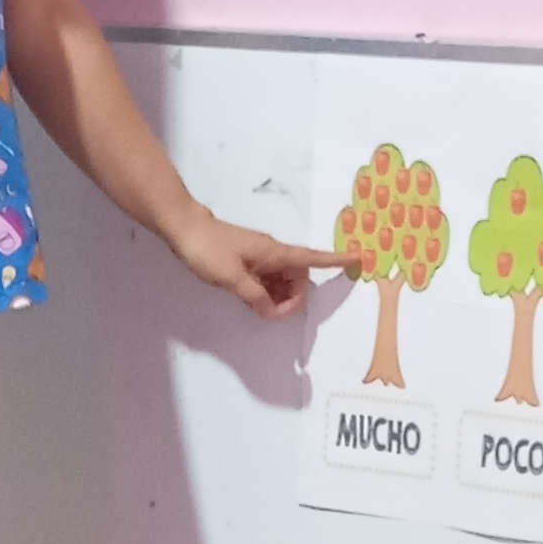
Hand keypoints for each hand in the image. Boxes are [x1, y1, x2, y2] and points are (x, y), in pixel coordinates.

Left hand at [167, 201, 341, 321]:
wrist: (184, 229)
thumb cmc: (208, 249)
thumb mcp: (232, 277)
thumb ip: (255, 296)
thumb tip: (273, 311)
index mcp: (275, 253)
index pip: (312, 258)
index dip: (336, 261)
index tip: (358, 260)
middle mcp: (273, 254)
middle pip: (299, 278)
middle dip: (294, 298)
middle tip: (272, 314)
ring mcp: (261, 258)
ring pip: (282, 281)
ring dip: (279, 298)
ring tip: (261, 310)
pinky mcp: (249, 262)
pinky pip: (268, 280)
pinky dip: (266, 293)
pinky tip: (254, 302)